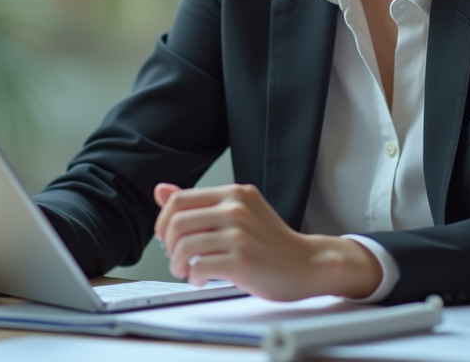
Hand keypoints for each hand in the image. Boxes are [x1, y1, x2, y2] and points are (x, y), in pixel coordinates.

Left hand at [153, 182, 381, 301]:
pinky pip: (200, 267)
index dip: (163, 222)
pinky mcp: (243, 261)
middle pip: (177, 223)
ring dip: (178, 265)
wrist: (308, 263)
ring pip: (185, 246)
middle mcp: (237, 209)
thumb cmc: (272, 241)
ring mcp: (241, 235)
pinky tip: (201, 279)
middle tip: (177, 259)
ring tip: (188, 271)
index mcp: (235, 193)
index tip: (166, 238)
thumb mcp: (239, 212)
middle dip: (168, 246)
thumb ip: (201, 203)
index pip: (179, 200)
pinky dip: (193, 277)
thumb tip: (161, 190)